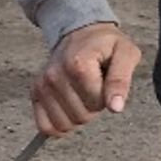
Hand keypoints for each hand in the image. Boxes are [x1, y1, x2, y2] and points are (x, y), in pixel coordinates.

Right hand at [33, 22, 143, 137]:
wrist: (80, 34)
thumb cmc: (106, 46)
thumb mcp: (125, 54)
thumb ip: (121, 81)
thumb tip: (115, 108)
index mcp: (78, 64)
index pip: (96, 102)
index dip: (106, 97)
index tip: (105, 81)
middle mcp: (55, 75)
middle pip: (80, 116)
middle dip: (92, 107)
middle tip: (94, 88)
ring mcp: (42, 86)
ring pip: (64, 124)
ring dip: (77, 116)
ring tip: (81, 95)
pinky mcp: (35, 94)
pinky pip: (45, 126)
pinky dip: (58, 126)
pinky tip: (67, 112)